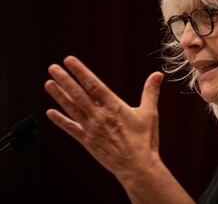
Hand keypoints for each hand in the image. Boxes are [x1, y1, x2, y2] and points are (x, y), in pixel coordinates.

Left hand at [45, 56, 163, 179]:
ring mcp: (91, 129)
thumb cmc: (145, 140)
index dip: (81, 72)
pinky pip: (71, 129)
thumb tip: (158, 75)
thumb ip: (150, 92)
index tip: (69, 61)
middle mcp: (100, 116)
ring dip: (59, 95)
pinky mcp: (88, 141)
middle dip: (65, 79)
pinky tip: (50, 112)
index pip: (94, 85)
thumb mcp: (150, 113)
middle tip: (53, 67)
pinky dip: (60, 120)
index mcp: (114, 107)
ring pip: (72, 108)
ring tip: (48, 83)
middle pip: (78, 94)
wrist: (137, 167)